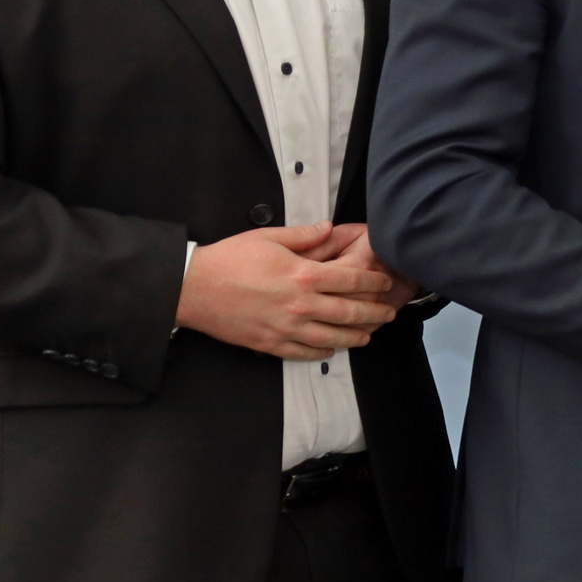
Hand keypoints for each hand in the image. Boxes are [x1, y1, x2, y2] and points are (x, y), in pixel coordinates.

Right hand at [176, 223, 397, 359]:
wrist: (192, 287)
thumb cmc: (229, 259)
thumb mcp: (268, 237)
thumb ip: (304, 235)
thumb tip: (329, 227)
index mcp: (303, 275)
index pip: (352, 281)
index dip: (374, 283)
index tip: (385, 284)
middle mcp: (300, 305)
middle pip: (349, 313)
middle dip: (374, 313)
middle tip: (388, 313)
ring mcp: (286, 328)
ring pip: (332, 338)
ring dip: (355, 337)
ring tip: (368, 335)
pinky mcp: (270, 344)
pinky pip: (304, 353)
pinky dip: (322, 353)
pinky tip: (332, 349)